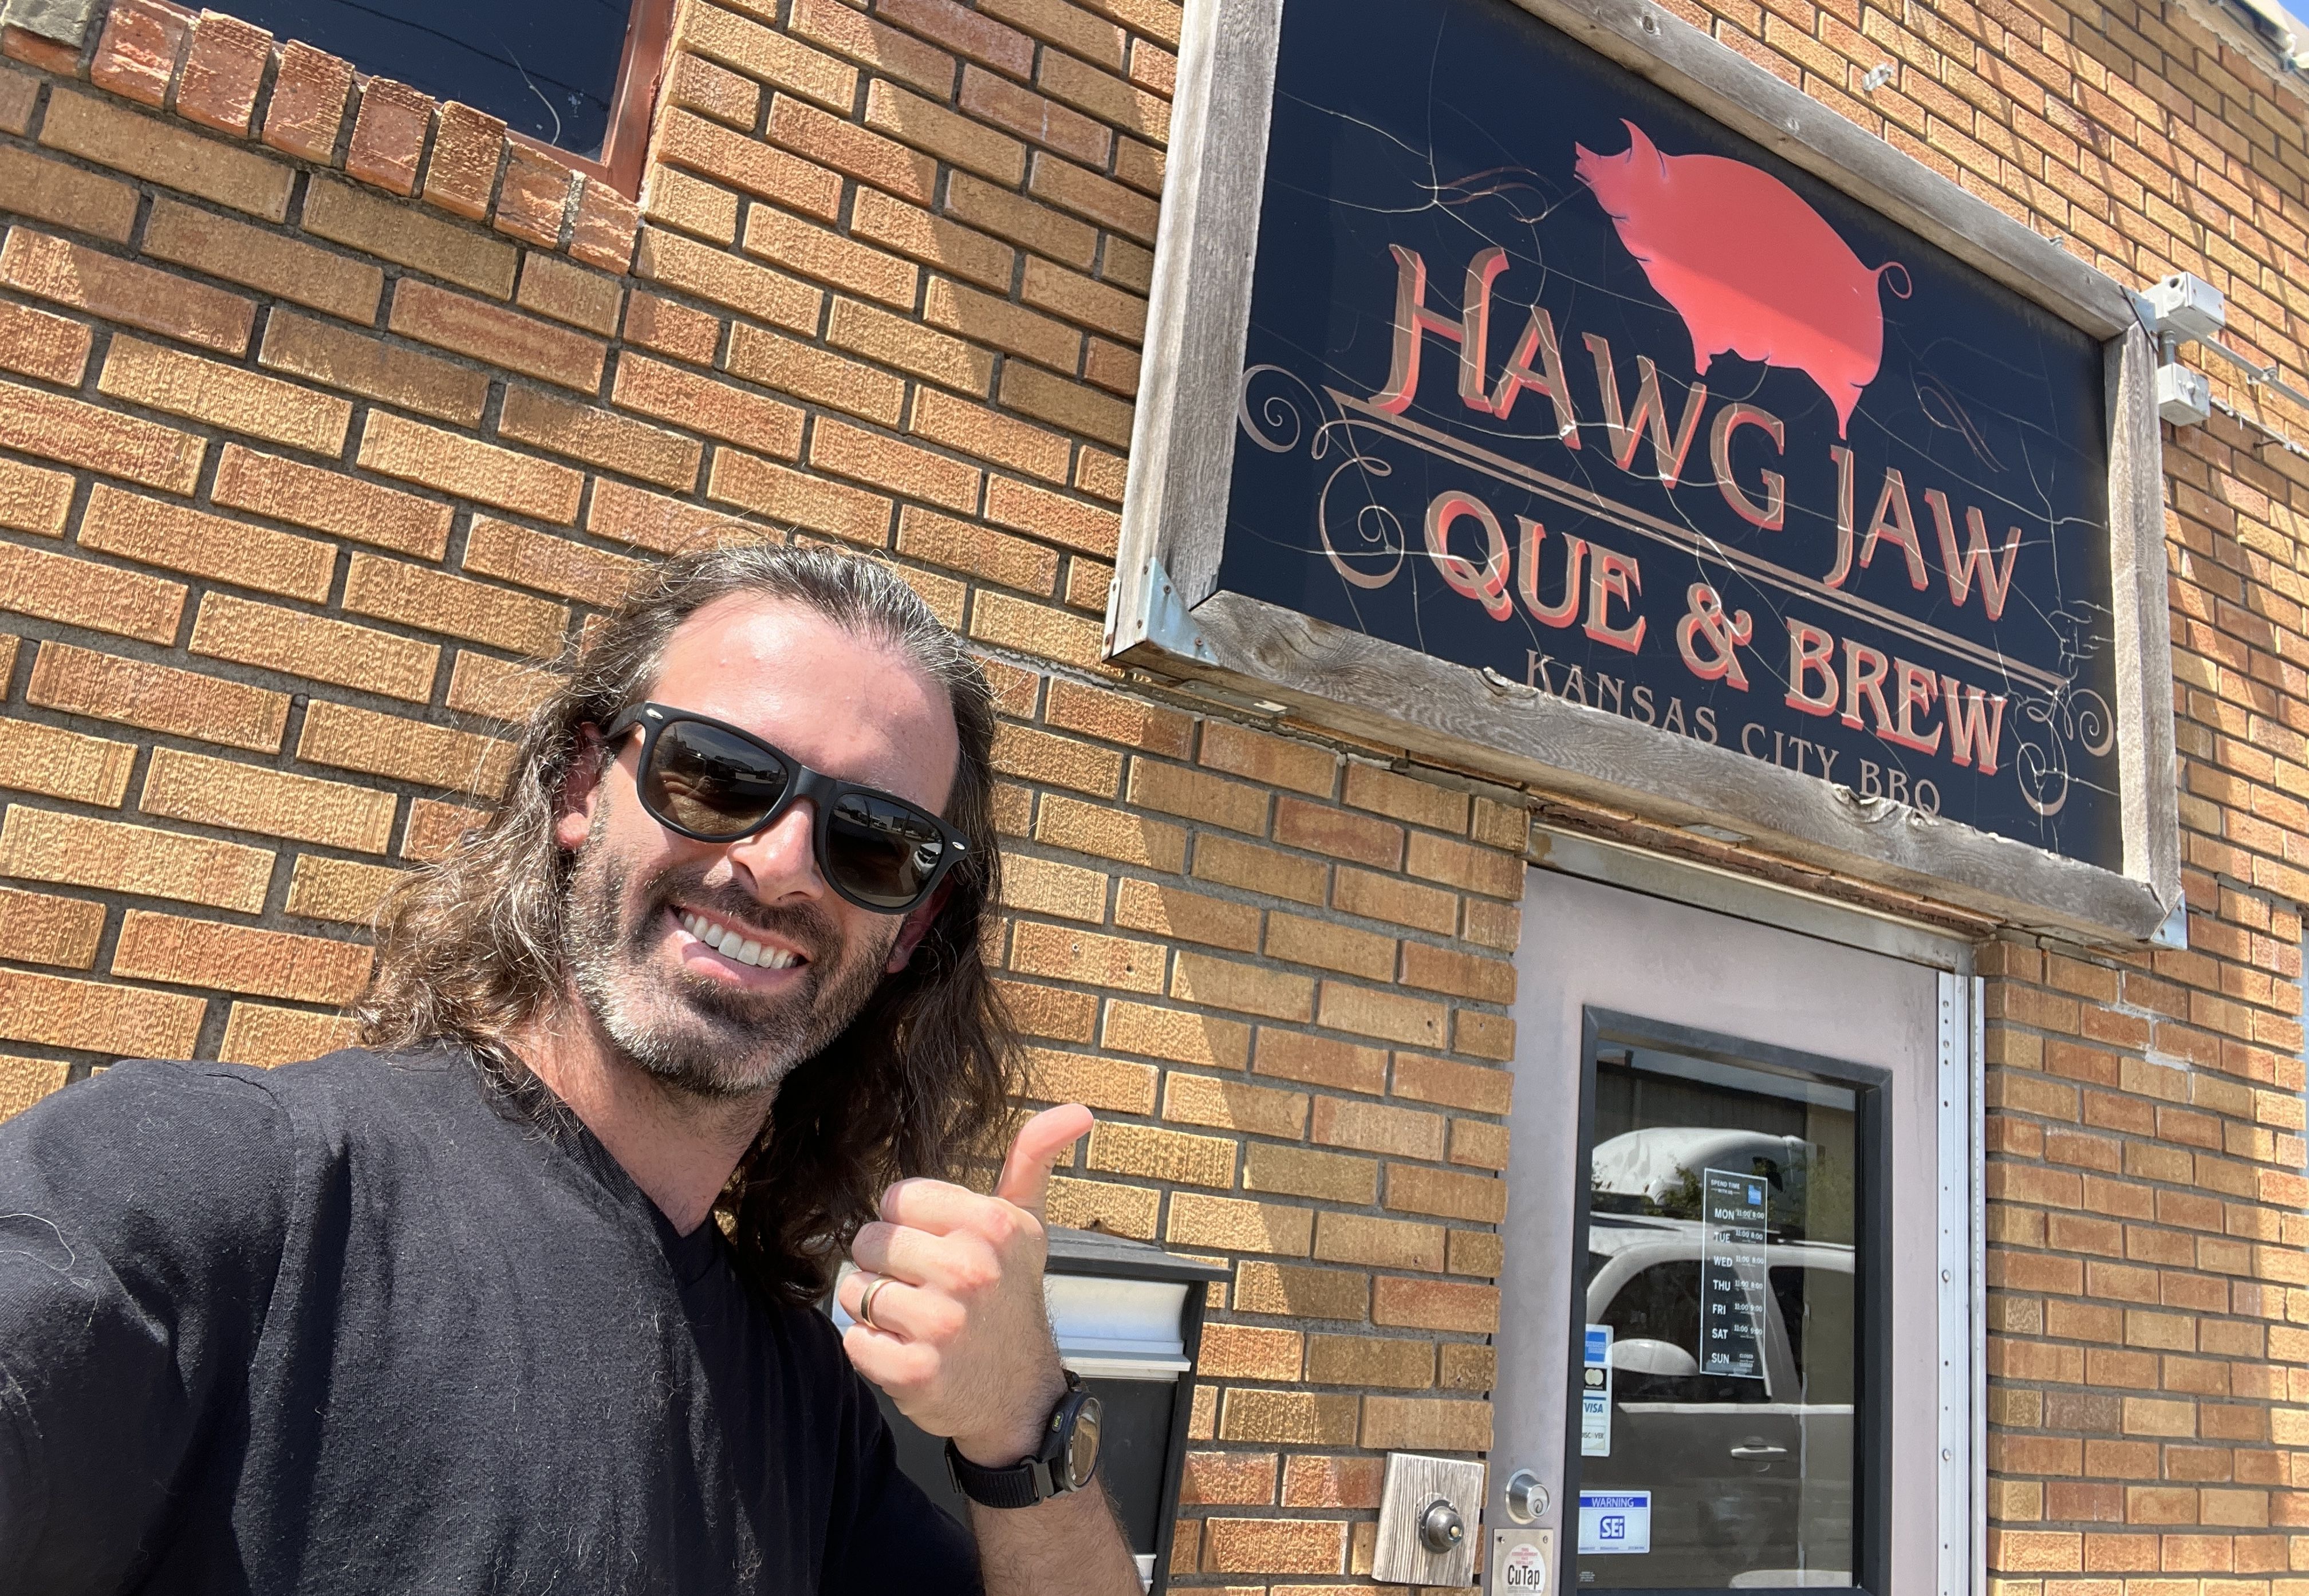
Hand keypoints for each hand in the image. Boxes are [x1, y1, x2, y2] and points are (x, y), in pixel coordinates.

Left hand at [836, 1103, 1092, 1465]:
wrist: (1019, 1396)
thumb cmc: (1011, 1298)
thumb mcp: (1027, 1225)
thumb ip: (1034, 1159)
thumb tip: (1078, 1110)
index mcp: (993, 1225)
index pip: (897, 1198)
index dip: (910, 1225)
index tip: (940, 1249)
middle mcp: (970, 1269)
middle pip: (870, 1240)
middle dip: (888, 1266)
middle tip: (926, 1289)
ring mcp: (943, 1323)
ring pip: (855, 1289)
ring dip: (875, 1309)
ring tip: (916, 1321)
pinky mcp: (916, 1371)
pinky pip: (853, 1340)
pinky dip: (871, 1350)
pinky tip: (908, 1353)